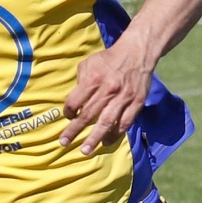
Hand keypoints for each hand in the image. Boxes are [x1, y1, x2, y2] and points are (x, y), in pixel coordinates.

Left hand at [59, 37, 154, 155]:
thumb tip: (74, 102)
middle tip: (64, 143)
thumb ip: (80, 82)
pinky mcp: (136, 102)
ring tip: (86, 150)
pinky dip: (115, 134)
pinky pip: (125, 122)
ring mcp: (124, 97)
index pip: (75, 101)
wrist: (137, 52)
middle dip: (74, 131)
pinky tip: (107, 141)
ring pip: (107, 122)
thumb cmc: (109, 59)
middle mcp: (108, 89)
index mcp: (93, 79)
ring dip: (95, 138)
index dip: (68, 111)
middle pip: (88, 115)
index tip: (68, 116)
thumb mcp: (89, 63)